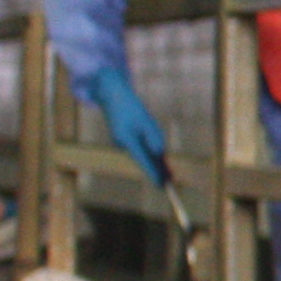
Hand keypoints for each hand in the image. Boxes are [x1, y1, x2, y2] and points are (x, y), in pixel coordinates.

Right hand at [80, 67, 169, 187]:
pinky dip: (147, 154)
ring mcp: (120, 142)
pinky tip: (156, 161)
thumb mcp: (146, 120)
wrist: (112, 96)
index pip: (142, 159)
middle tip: (168, 183)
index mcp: (126, 138)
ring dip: (152, 161)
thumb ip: (153, 137)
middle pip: (142, 159)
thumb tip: (158, 153)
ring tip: (165, 175)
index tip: (161, 184)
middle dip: (155, 170)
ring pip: (141, 153)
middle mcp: (121, 143)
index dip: (152, 172)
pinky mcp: (122, 139)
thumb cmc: (131, 106)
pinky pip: (138, 149)